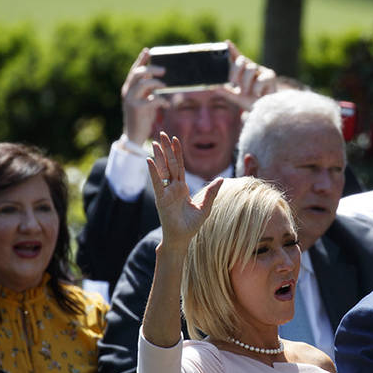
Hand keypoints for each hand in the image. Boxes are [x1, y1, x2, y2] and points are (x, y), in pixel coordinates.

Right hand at [122, 48, 168, 144]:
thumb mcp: (145, 99)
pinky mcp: (136, 109)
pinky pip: (151, 99)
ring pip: (143, 84)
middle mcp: (127, 92)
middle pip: (137, 73)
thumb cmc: (142, 116)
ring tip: (164, 86)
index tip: (148, 51)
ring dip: (157, 83)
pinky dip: (161, 101)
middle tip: (164, 70)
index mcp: (129, 88)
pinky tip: (166, 105)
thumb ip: (149, 89)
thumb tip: (158, 78)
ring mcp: (131, 100)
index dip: (141, 60)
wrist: (134, 135)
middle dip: (151, 69)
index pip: (134, 70)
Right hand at [147, 133, 221, 249]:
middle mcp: (173, 188)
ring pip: (163, 170)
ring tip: (156, 142)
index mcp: (182, 188)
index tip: (175, 139)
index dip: (178, 152)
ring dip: (159, 156)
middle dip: (167, 148)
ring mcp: (166, 192)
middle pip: (170, 164)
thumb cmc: (191, 226)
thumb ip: (211, 192)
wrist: (181, 239)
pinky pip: (157, 183)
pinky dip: (154, 171)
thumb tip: (222, 179)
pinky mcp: (161, 199)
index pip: (179, 166)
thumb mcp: (205, 207)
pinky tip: (150, 160)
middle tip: (163, 133)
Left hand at [215, 41, 276, 110]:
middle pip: (242, 60)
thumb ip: (226, 91)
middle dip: (235, 69)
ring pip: (250, 68)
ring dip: (246, 81)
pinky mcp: (270, 76)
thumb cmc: (251, 102)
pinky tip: (258, 94)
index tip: (226, 42)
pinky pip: (260, 79)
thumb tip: (213, 87)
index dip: (232, 50)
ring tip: (247, 91)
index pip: (237, 58)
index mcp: (243, 72)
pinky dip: (256, 89)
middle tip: (233, 81)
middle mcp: (252, 69)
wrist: (264, 111)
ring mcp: (262, 71)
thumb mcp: (236, 97)